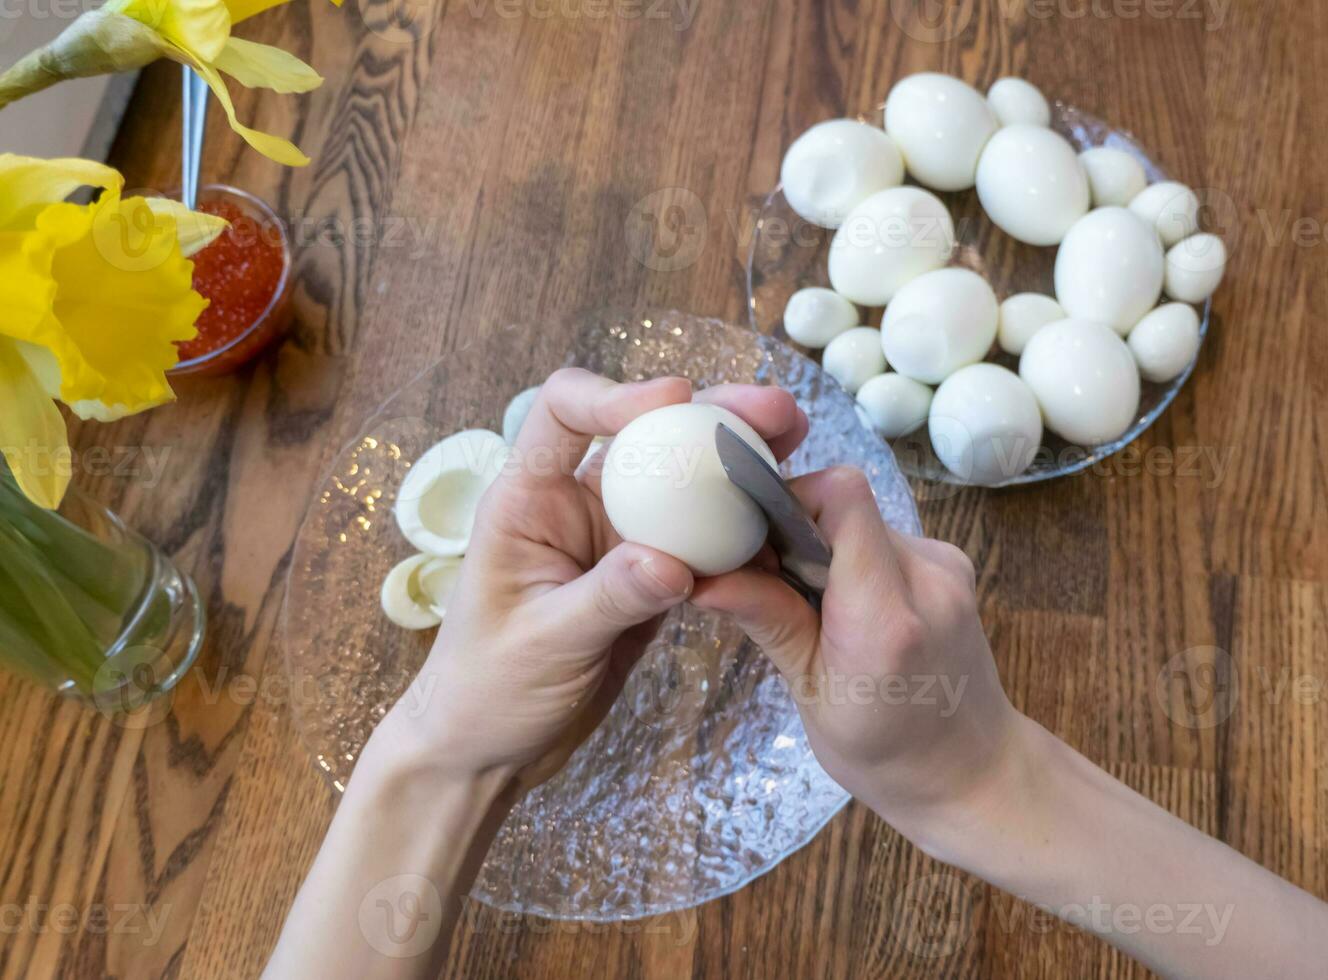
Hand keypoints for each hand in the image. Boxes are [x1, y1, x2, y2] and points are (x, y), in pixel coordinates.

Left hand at [372, 368, 808, 789]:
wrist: (491, 749)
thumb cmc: (489, 690)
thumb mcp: (544, 643)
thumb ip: (608, 598)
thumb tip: (674, 564)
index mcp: (529, 499)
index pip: (564, 411)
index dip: (617, 394)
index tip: (676, 401)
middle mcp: (575, 505)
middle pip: (644, 437)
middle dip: (709, 417)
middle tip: (778, 414)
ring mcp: (616, 539)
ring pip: (682, 485)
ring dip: (736, 465)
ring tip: (796, 448)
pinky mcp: (647, 576)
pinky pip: (699, 540)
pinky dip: (739, 530)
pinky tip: (783, 522)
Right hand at [691, 466, 1023, 843]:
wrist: (974, 772)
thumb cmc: (886, 753)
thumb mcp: (810, 693)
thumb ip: (767, 620)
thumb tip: (702, 577)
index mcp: (885, 614)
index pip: (841, 496)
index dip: (790, 498)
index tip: (755, 538)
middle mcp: (927, 574)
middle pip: (845, 506)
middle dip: (796, 531)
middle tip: (768, 582)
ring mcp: (947, 564)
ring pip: (861, 520)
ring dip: (824, 548)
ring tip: (812, 607)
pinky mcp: (951, 563)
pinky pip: (883, 538)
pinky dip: (852, 560)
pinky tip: (846, 609)